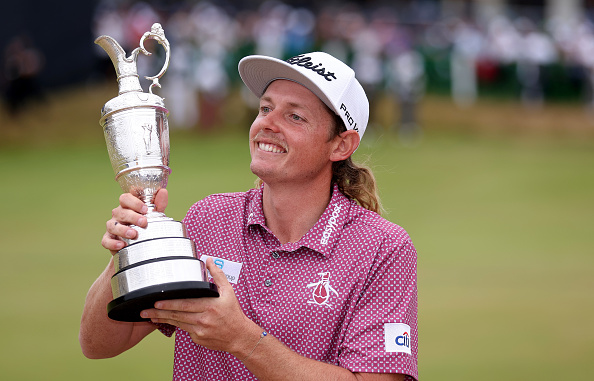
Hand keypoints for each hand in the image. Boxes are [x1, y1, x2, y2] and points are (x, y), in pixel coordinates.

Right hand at [101, 189, 168, 253]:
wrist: (140, 244)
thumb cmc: (145, 224)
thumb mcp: (154, 214)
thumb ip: (159, 203)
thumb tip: (163, 191)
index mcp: (128, 206)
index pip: (125, 198)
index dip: (134, 202)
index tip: (145, 209)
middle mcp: (118, 214)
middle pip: (121, 212)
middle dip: (133, 217)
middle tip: (144, 222)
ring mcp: (112, 226)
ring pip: (112, 225)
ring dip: (122, 229)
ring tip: (133, 234)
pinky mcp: (108, 239)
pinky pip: (106, 240)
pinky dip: (113, 243)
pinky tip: (122, 245)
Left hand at [140, 258, 257, 355]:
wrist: (239, 336)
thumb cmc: (233, 313)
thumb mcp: (228, 291)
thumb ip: (217, 275)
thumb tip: (209, 260)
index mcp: (210, 306)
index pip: (186, 304)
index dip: (170, 303)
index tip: (157, 301)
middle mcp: (203, 319)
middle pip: (177, 315)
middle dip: (159, 312)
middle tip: (145, 310)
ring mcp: (199, 331)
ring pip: (177, 323)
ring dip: (162, 319)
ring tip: (149, 316)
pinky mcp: (197, 338)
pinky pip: (183, 330)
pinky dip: (174, 325)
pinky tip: (165, 321)